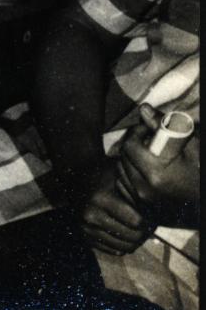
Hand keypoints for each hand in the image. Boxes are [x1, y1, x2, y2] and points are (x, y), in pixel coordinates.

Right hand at [76, 163, 151, 255]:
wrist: (73, 179)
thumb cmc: (102, 175)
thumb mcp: (119, 174)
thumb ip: (136, 188)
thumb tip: (159, 207)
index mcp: (101, 199)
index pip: (136, 222)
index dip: (149, 222)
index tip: (152, 217)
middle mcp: (91, 215)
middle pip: (131, 238)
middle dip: (144, 234)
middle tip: (148, 226)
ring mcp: (85, 228)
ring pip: (122, 248)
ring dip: (134, 242)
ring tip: (138, 231)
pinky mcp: (84, 236)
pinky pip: (112, 251)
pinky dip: (122, 246)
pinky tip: (125, 234)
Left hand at [115, 106, 200, 229]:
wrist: (205, 203)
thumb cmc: (202, 172)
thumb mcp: (191, 147)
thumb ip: (165, 127)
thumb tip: (143, 109)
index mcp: (156, 173)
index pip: (130, 145)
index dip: (137, 133)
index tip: (147, 130)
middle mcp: (145, 189)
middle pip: (123, 157)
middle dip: (134, 146)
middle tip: (148, 142)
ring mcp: (143, 202)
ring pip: (121, 171)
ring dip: (130, 160)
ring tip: (147, 157)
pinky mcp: (142, 209)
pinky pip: (123, 186)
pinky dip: (130, 176)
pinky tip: (145, 173)